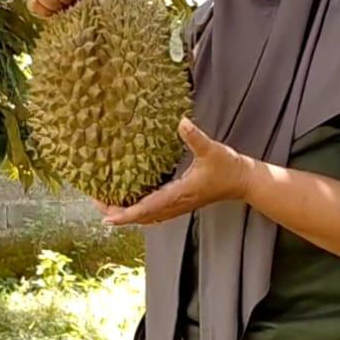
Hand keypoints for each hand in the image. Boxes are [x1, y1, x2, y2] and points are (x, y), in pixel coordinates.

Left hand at [100, 118, 255, 225]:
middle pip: (142, 216)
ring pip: (147, 216)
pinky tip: (130, 201)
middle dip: (119, 214)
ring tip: (107, 205)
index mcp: (179, 194)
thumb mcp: (211, 149)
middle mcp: (176, 204)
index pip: (148, 209)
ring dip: (127, 213)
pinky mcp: (180, 202)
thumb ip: (195, 137)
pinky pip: (154, 211)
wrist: (242, 181)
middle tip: (97, 203)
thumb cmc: (227, 166)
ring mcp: (178, 205)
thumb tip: (182, 122)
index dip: (126, 214)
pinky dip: (139, 210)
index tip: (107, 217)